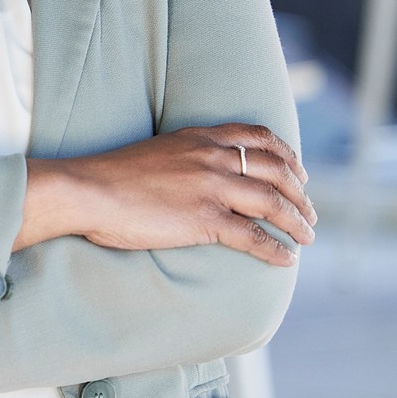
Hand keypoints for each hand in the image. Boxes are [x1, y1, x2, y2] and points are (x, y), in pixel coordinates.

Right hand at [28, 124, 315, 267]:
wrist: (86, 190)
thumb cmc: (110, 175)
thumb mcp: (156, 151)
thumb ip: (185, 157)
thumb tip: (199, 174)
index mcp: (199, 138)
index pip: (258, 137)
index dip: (287, 154)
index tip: (299, 171)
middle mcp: (212, 157)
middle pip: (277, 171)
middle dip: (301, 193)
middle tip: (310, 212)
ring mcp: (211, 187)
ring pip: (274, 204)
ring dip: (298, 222)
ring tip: (308, 236)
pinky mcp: (205, 219)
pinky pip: (254, 237)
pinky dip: (276, 250)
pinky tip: (287, 260)